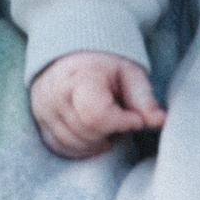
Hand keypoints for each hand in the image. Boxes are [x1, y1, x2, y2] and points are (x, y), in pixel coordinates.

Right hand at [29, 53, 165, 155]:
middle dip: (112, 131)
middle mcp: (55, 94)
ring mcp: (43, 109)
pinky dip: (81, 147)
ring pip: (75, 144)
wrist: (71, 52)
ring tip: (108, 122)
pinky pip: (61, 147)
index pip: (95, 115)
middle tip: (121, 116)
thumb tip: (160, 121)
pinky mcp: (40, 121)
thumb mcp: (129, 72)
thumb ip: (144, 98)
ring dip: (98, 141)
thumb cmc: (105, 64)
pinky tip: (95, 134)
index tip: (135, 118)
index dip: (121, 122)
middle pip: (88, 132)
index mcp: (79, 77)